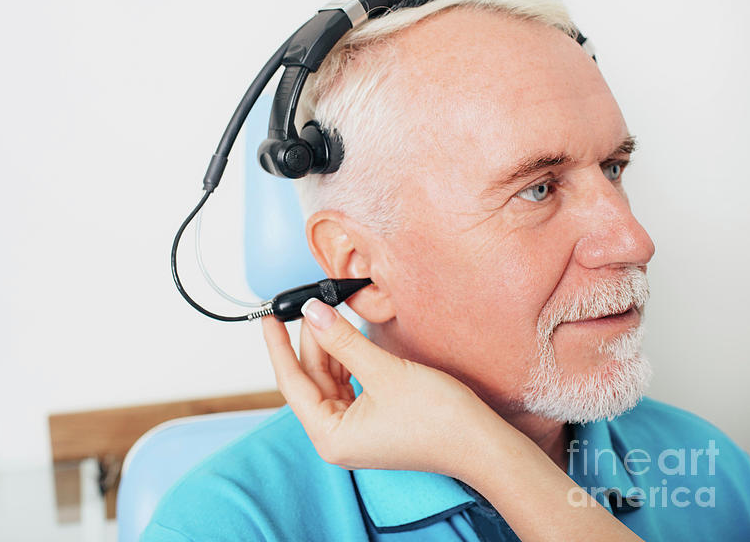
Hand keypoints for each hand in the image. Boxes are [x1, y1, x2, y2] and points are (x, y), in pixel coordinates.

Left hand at [261, 299, 513, 480]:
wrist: (481, 443)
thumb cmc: (438, 418)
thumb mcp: (383, 371)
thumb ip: (343, 341)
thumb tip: (313, 313)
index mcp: (330, 436)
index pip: (291, 383)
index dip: (278, 346)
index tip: (268, 318)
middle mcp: (336, 438)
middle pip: (310, 380)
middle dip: (310, 342)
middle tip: (310, 305)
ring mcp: (354, 431)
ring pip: (329, 380)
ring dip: (329, 349)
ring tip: (329, 315)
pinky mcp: (371, 422)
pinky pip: (347, 385)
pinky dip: (346, 360)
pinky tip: (347, 337)